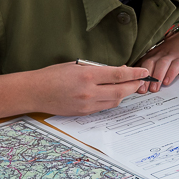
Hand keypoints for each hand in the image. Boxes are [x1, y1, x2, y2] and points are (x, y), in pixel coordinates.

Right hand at [26, 62, 149, 115]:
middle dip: (133, 86)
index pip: (118, 75)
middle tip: (140, 81)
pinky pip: (104, 107)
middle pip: (120, 91)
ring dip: (124, 94)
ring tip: (127, 87)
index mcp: (87, 75)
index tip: (143, 71)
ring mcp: (86, 104)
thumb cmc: (53, 75)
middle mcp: (89, 91)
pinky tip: (112, 94)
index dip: (134, 73)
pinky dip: (112, 101)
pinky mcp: (83, 113)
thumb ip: (97, 69)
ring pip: (114, 102)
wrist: (35, 92)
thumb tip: (118, 71)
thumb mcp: (76, 65)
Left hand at [136, 28, 178, 93]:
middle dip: (145, 78)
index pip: (141, 65)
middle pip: (149, 64)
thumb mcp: (158, 57)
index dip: (137, 76)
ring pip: (161, 65)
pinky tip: (167, 82)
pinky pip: (175, 66)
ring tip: (154, 89)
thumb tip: (138, 82)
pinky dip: (170, 74)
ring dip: (156, 77)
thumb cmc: (171, 52)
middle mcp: (159, 55)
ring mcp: (171, 56)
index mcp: (152, 55)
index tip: (133, 87)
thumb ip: (149, 67)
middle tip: (143, 90)